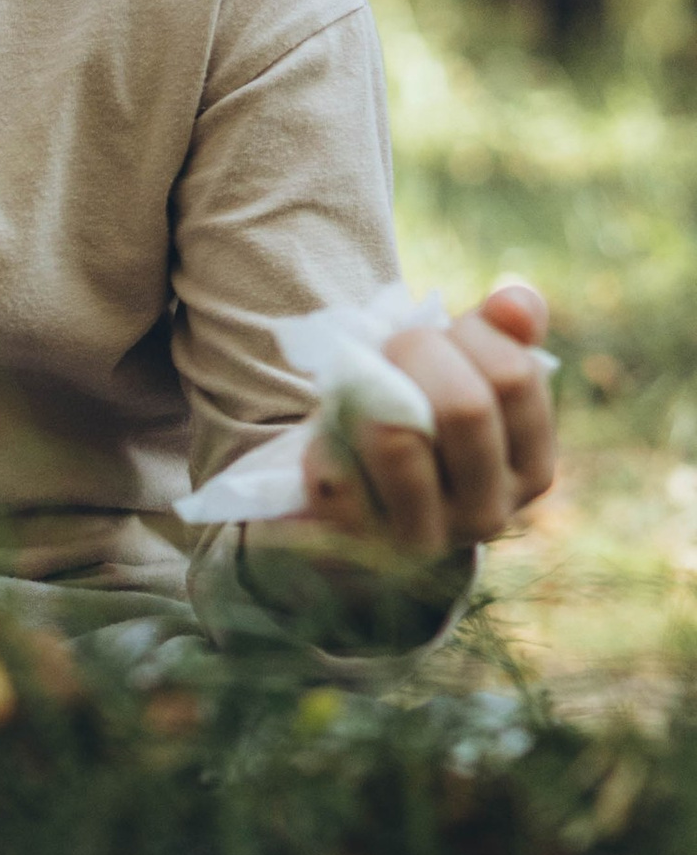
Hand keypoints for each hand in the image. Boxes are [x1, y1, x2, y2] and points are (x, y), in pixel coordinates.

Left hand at [284, 279, 556, 555]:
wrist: (346, 516)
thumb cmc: (415, 426)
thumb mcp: (465, 378)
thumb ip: (501, 334)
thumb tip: (512, 302)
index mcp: (531, 468)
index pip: (515, 376)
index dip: (467, 334)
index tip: (435, 333)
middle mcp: (489, 514)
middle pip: (466, 406)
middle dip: (414, 353)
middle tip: (384, 347)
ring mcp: (425, 540)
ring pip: (400, 439)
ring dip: (366, 394)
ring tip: (353, 389)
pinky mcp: (357, 551)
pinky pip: (337, 476)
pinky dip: (323, 444)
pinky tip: (325, 443)